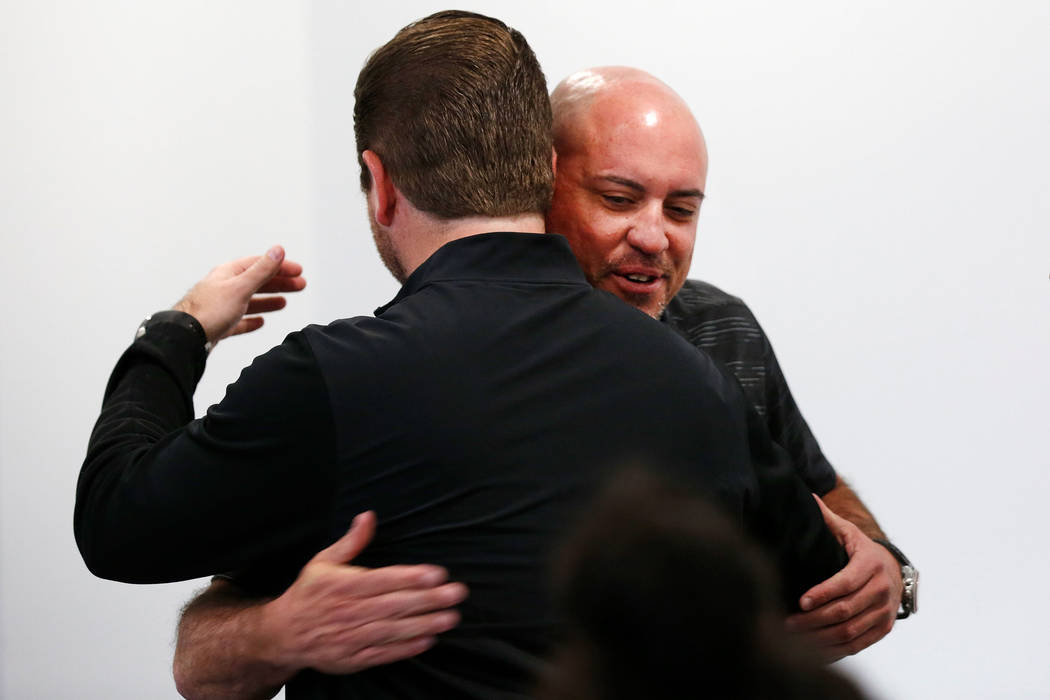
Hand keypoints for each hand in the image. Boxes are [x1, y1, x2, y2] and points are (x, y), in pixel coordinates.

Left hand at [173, 246, 306, 344]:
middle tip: (299, 285)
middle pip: (257, 282)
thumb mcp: (241, 287)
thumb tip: (277, 250)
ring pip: (249, 301)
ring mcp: (221, 306)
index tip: (297, 270)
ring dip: (268, 301)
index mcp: (228, 274)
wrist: (185, 337)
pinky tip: (259, 322)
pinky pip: (239, 320)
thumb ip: (262, 270)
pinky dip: (252, 320)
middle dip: (279, 283)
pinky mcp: (219, 325)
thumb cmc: (207, 311)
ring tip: (284, 302)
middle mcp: (224, 287)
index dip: (280, 266)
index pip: (259, 264)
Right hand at [256, 512, 467, 674]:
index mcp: (343, 585)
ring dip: (424, 624)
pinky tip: (428, 641)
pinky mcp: (352, 659)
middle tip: (456, 594)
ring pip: (392, 631)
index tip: (438, 574)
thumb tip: (368, 516)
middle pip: (394, 605)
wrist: (283, 634)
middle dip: (428, 600)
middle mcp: (348, 612)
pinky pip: (383, 654)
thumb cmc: (308, 594)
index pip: (383, 580)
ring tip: (450, 617)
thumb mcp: (323, 562)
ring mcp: (350, 637)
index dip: (411, 577)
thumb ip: (350, 542)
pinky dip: (406, 649)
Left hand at [785, 495, 902, 660]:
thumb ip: (828, 520)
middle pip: (846, 610)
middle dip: (814, 619)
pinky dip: (835, 650)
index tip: (801, 600)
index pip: (846, 582)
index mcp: (870, 565)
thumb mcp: (849, 533)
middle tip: (787, 623)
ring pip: (851, 631)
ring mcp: (884, 612)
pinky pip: (859, 644)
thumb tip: (808, 496)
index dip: (823, 593)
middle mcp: (881, 590)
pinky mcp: (884, 628)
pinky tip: (813, 652)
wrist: (894, 570)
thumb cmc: (862, 550)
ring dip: (821, 638)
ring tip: (794, 639)